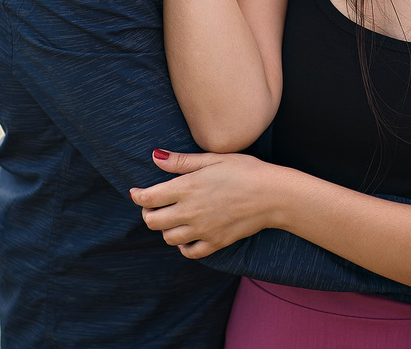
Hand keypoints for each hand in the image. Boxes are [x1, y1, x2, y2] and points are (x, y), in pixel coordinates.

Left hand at [130, 150, 283, 258]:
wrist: (273, 195)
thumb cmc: (245, 170)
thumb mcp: (213, 159)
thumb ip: (182, 161)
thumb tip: (155, 157)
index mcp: (187, 187)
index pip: (148, 197)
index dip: (138, 195)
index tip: (137, 192)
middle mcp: (190, 211)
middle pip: (153, 221)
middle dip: (149, 213)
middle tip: (154, 205)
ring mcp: (202, 229)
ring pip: (168, 238)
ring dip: (165, 228)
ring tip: (173, 217)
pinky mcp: (215, 242)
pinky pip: (189, 252)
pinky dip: (184, 246)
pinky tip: (188, 235)